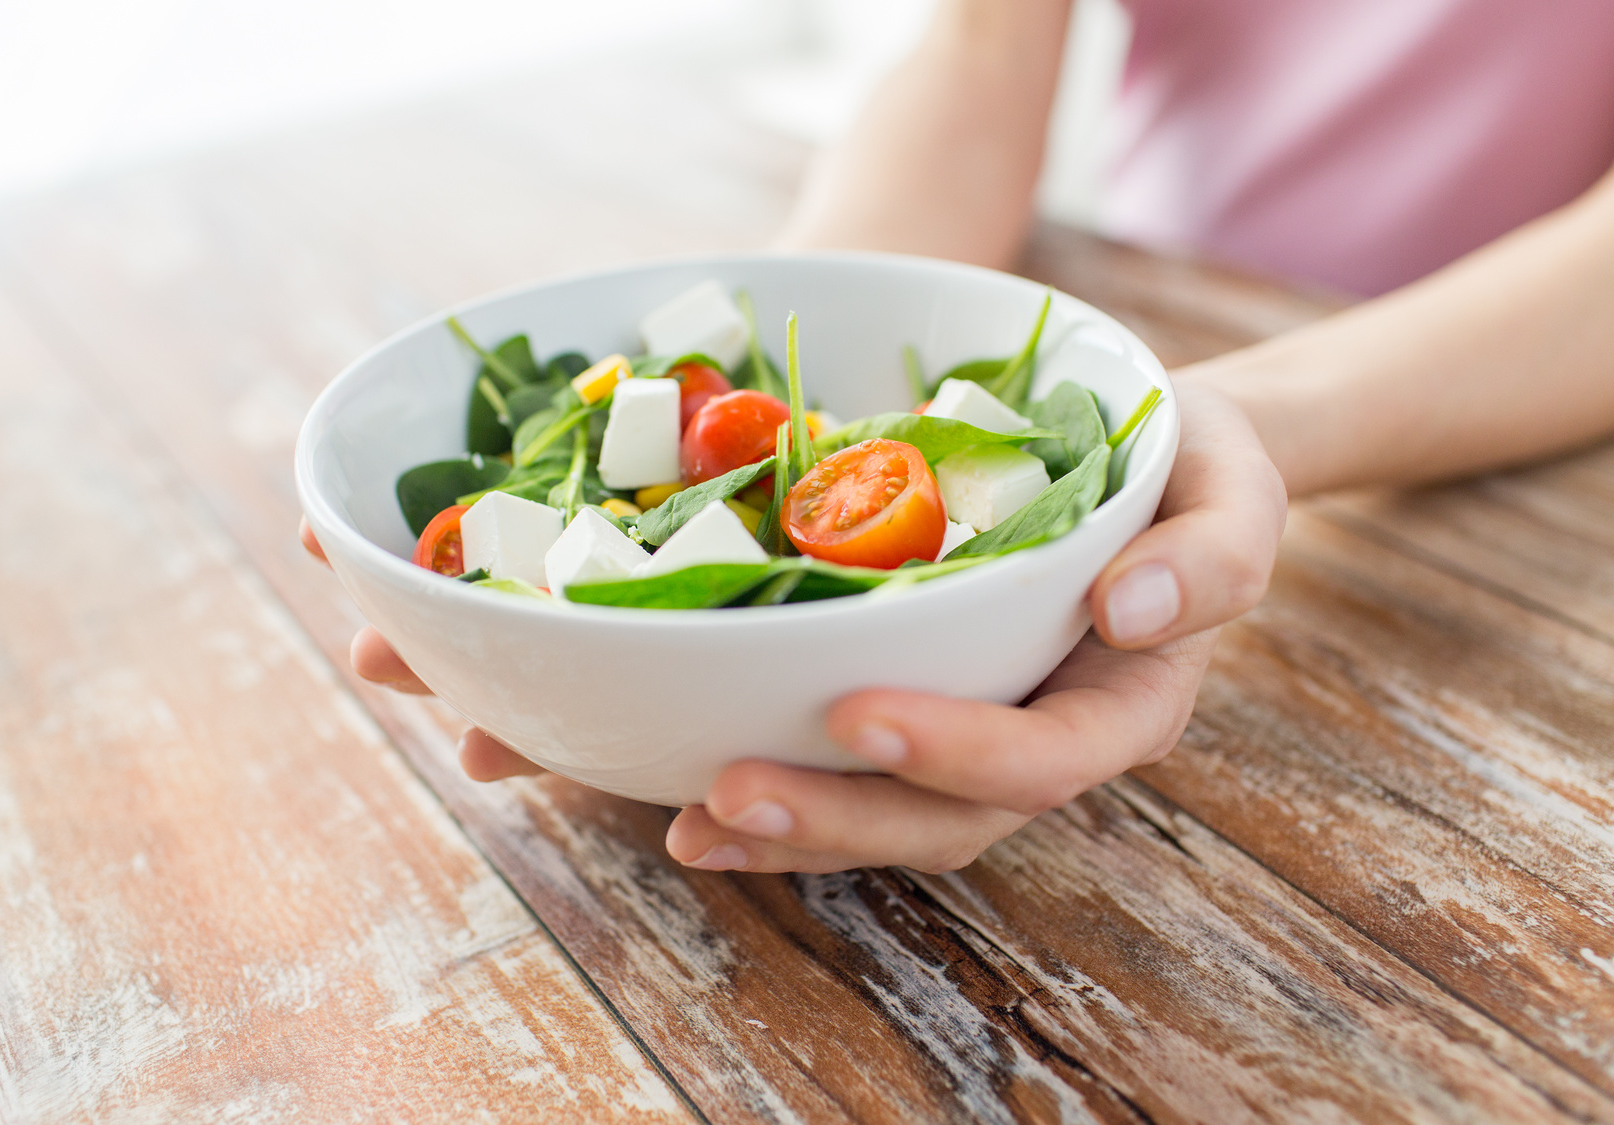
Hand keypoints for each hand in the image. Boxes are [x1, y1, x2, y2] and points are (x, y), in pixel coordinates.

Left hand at [299, 381, 1285, 871]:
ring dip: (777, 824)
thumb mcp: (1236, 482)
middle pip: (938, 818)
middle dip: (833, 815)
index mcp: (1117, 701)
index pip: (1044, 757)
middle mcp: (1033, 736)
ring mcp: (960, 729)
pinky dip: (751, 778)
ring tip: (679, 816)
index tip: (860, 715)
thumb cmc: (1182, 461)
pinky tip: (663, 780)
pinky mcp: (897, 701)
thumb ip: (1215, 550)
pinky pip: (829, 760)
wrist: (1128, 454)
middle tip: (726, 792)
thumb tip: (1133, 614)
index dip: (955, 752)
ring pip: (874, 813)